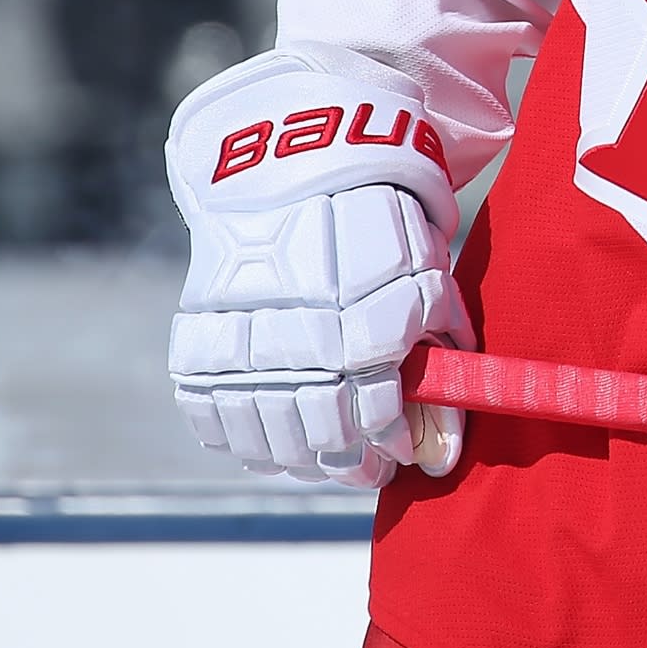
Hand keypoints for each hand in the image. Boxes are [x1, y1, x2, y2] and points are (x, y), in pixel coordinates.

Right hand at [164, 54, 473, 486]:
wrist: (296, 176)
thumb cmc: (379, 229)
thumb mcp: (428, 279)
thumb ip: (441, 355)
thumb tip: (448, 443)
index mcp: (365, 332)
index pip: (379, 419)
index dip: (394, 445)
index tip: (401, 454)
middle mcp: (302, 348)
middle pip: (325, 440)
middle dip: (353, 466)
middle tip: (366, 470)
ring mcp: (244, 352)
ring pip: (271, 441)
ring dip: (301, 464)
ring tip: (323, 462)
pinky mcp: (198, 351)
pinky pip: (217, 422)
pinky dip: (246, 442)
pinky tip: (272, 442)